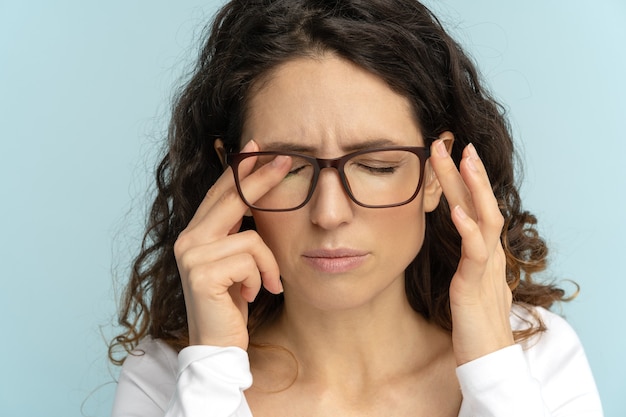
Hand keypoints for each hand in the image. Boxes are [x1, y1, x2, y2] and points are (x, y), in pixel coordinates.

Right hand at [173, 140, 289, 349]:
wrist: (220, 345)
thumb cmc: (233, 302)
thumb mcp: (239, 262)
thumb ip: (238, 232)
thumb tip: (256, 198)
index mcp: (196, 235)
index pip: (219, 194)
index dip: (238, 170)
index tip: (256, 146)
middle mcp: (188, 240)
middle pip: (231, 200)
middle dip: (260, 178)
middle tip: (285, 159)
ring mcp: (191, 256)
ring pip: (250, 238)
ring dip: (268, 264)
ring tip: (266, 285)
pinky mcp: (201, 274)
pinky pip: (249, 260)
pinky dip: (260, 279)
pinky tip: (251, 296)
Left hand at [429, 138, 513, 365]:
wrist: (488, 357)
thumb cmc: (474, 321)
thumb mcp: (467, 281)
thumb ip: (464, 258)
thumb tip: (454, 241)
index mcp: (481, 250)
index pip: (472, 206)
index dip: (461, 180)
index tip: (447, 154)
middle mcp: (488, 252)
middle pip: (478, 203)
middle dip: (465, 171)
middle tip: (450, 141)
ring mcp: (485, 267)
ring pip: (484, 218)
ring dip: (472, 187)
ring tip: (462, 160)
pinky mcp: (476, 285)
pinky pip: (475, 252)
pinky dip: (468, 229)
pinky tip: (457, 211)